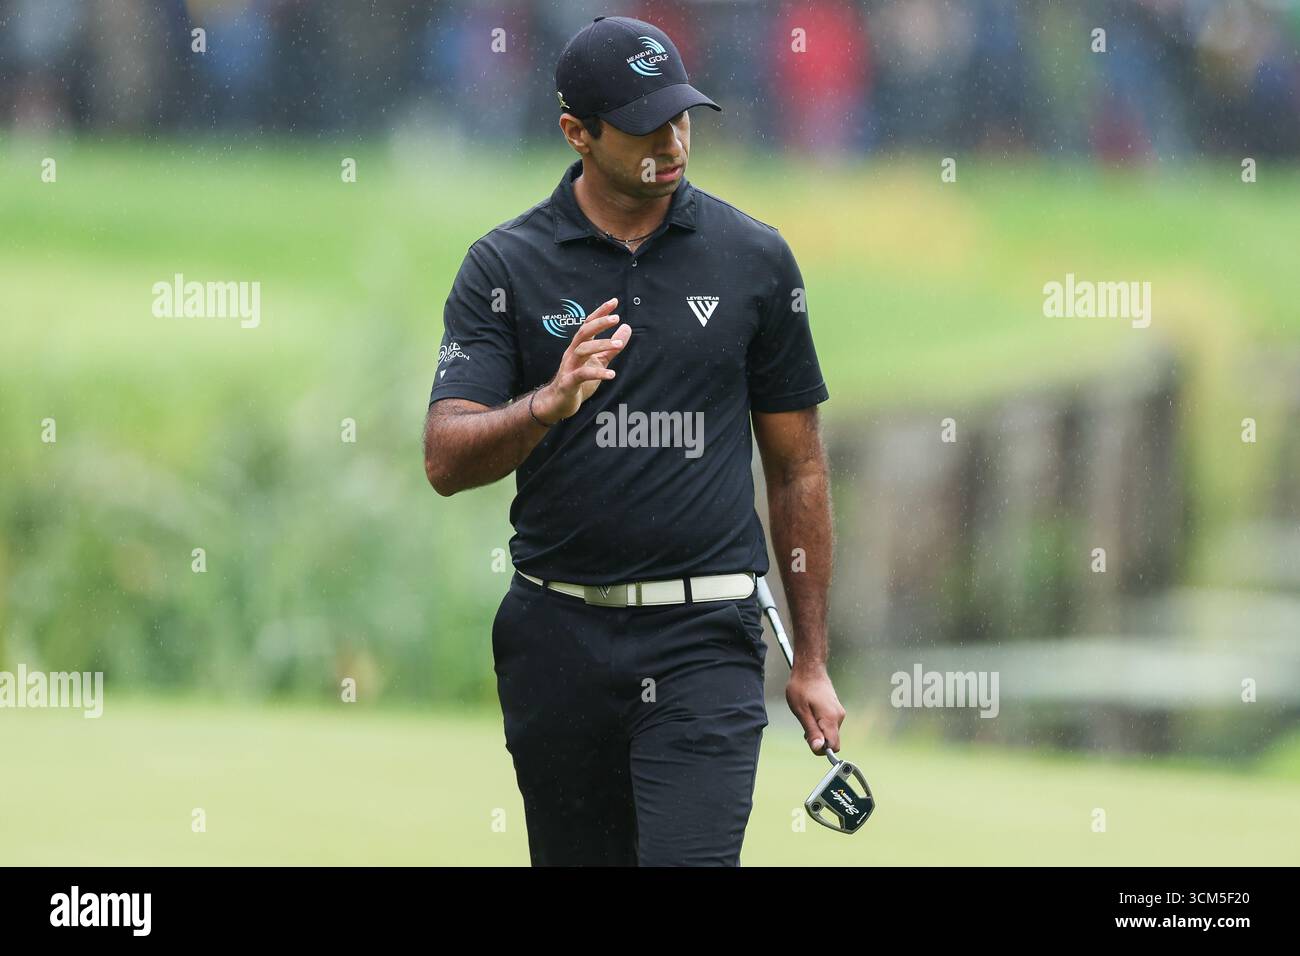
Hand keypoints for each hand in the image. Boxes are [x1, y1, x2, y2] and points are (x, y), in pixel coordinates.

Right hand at [532, 298, 630, 424]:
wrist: (558, 403)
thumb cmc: (578, 380)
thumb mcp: (599, 361)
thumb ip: (613, 346)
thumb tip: (627, 327)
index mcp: (579, 346)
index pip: (589, 324)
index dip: (600, 312)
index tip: (614, 302)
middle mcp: (572, 353)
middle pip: (584, 332)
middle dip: (599, 324)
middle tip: (616, 319)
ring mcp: (569, 367)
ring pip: (583, 350)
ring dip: (601, 346)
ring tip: (619, 346)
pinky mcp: (568, 382)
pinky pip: (582, 375)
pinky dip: (597, 373)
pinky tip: (611, 375)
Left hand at [786, 663, 845, 754]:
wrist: (809, 669)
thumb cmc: (802, 688)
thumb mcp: (802, 712)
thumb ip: (812, 731)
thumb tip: (818, 749)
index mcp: (831, 719)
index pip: (834, 746)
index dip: (821, 749)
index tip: (809, 740)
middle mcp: (839, 716)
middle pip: (832, 740)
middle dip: (818, 739)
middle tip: (805, 725)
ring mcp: (838, 712)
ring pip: (830, 732)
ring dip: (818, 730)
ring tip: (806, 715)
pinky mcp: (836, 709)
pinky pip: (830, 724)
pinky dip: (820, 723)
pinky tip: (811, 712)